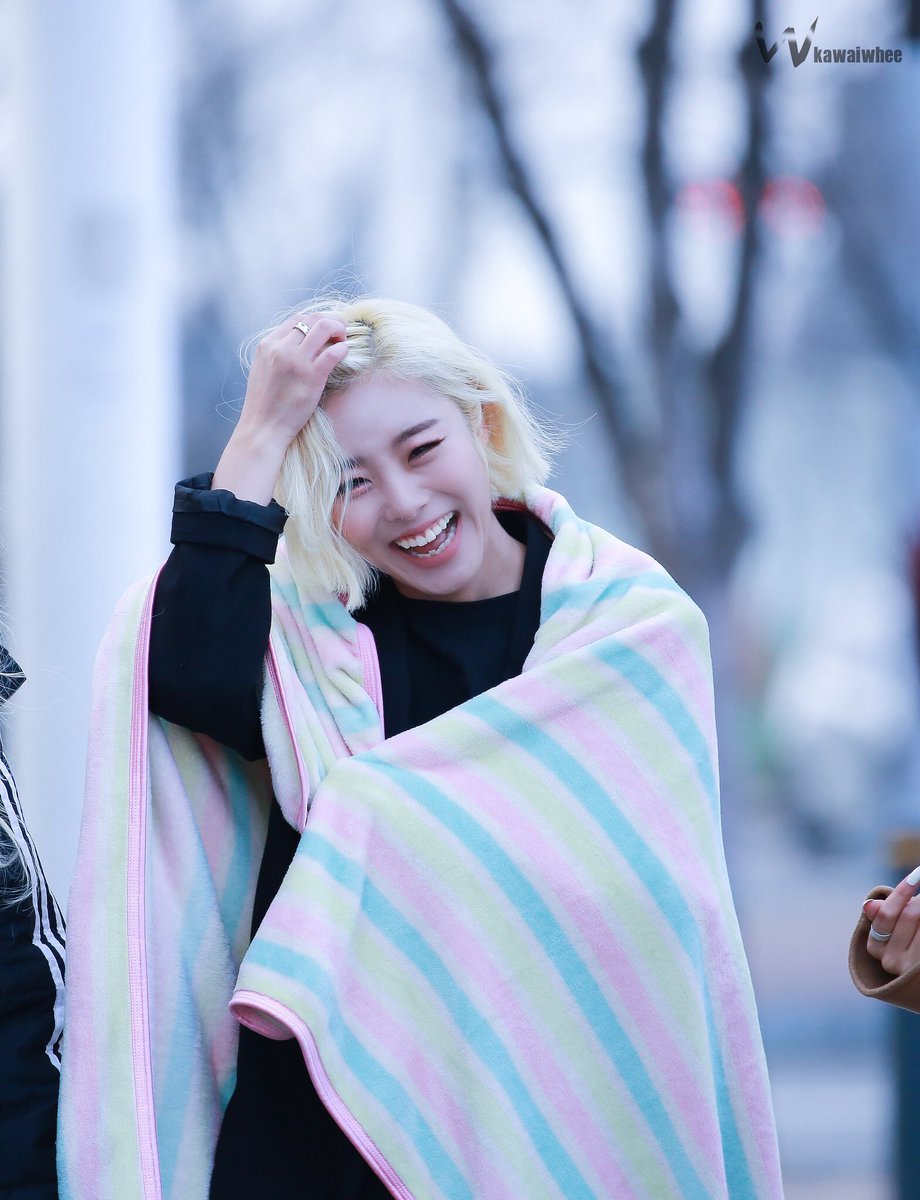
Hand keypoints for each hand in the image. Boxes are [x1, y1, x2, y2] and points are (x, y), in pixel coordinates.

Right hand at [213, 314, 347, 503]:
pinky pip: (333, 352)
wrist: (263, 428)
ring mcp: (295, 361)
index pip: (297, 319)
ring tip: (343, 342)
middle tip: (341, 333)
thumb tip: (301, 344)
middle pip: (312, 319)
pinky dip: (343, 349)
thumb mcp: (265, 369)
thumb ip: (279, 353)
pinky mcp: (310, 376)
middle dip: (331, 321)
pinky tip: (344, 354)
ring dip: (339, 330)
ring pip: (324, 328)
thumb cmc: (266, 404)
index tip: (326, 331)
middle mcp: (280, 348)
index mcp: (267, 344)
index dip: (316, 321)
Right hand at [864, 865, 919, 975]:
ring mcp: (908, 968)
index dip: (901, 893)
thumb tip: (869, 905)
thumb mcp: (894, 927)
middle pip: (909, 915)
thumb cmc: (908, 943)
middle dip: (919, 902)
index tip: (915, 876)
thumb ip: (884, 914)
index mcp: (875, 947)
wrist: (918, 975)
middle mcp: (889, 961)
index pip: (885, 913)